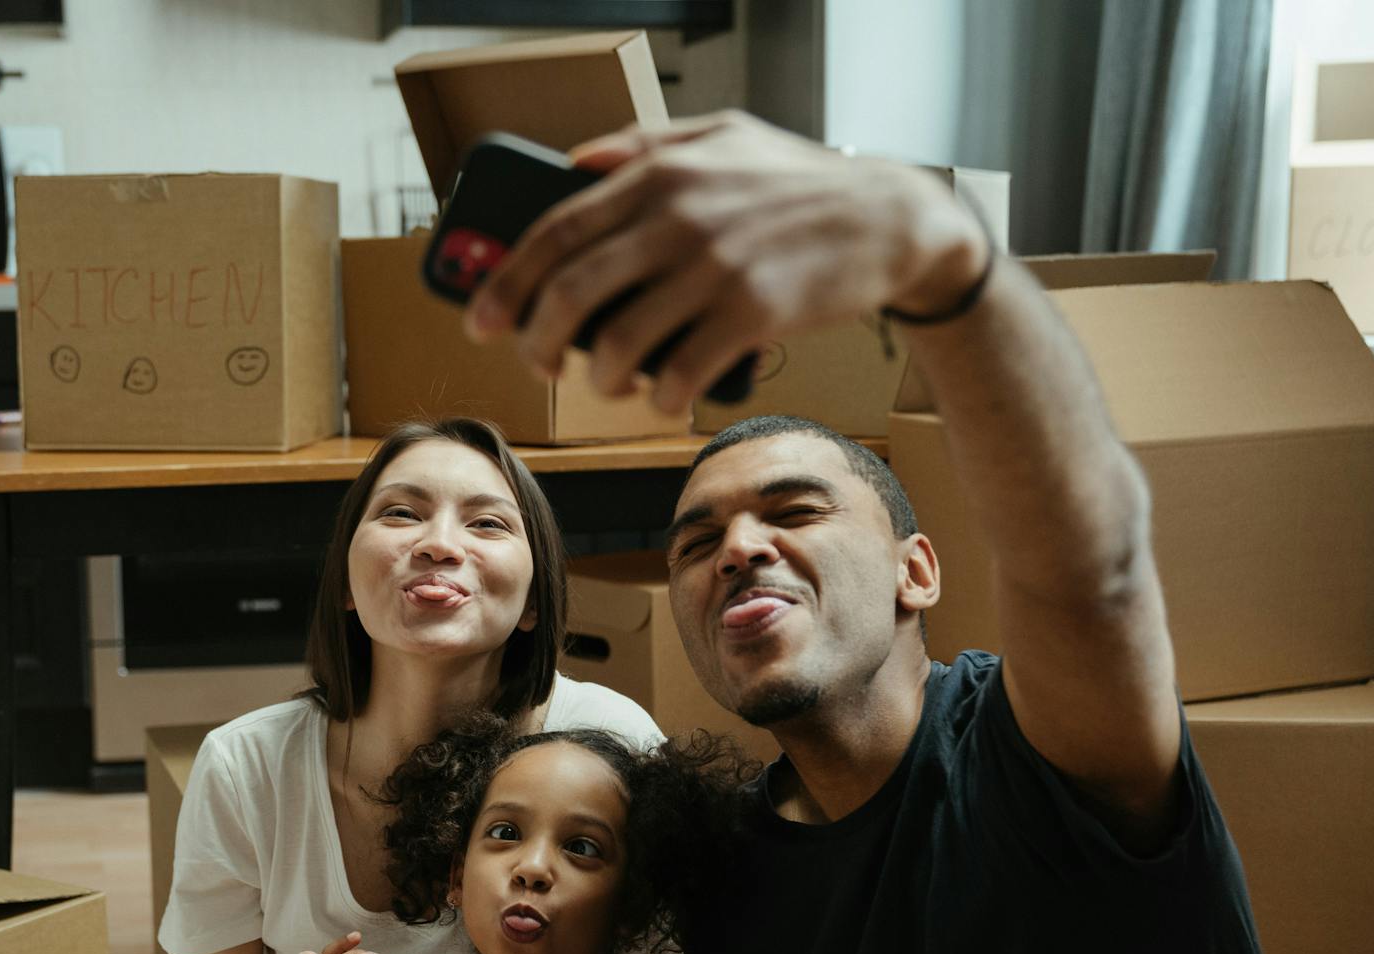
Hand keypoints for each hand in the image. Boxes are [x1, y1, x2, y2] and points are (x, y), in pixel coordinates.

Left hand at [463, 110, 988, 413]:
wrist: (893, 218)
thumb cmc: (802, 180)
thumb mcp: (723, 134)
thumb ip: (646, 143)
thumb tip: (574, 162)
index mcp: (659, 172)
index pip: (555, 231)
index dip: (505, 281)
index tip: (480, 319)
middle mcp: (678, 218)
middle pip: (571, 292)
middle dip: (537, 341)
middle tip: (536, 365)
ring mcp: (715, 269)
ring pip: (620, 342)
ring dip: (601, 379)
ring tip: (607, 384)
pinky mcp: (752, 315)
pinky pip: (681, 373)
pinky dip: (660, 397)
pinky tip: (661, 399)